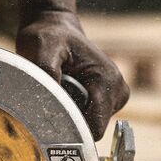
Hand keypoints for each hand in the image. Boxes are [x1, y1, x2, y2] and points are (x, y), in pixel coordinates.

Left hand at [16, 10, 129, 139]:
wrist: (56, 28)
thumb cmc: (49, 37)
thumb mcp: (43, 50)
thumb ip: (48, 74)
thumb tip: (50, 102)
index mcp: (107, 79)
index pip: (95, 126)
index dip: (73, 132)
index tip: (51, 127)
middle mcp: (117, 89)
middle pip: (93, 128)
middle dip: (71, 120)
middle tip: (53, 98)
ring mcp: (116, 95)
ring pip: (91, 125)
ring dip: (72, 115)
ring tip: (60, 91)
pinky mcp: (109, 99)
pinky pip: (90, 119)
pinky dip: (76, 112)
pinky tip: (66, 93)